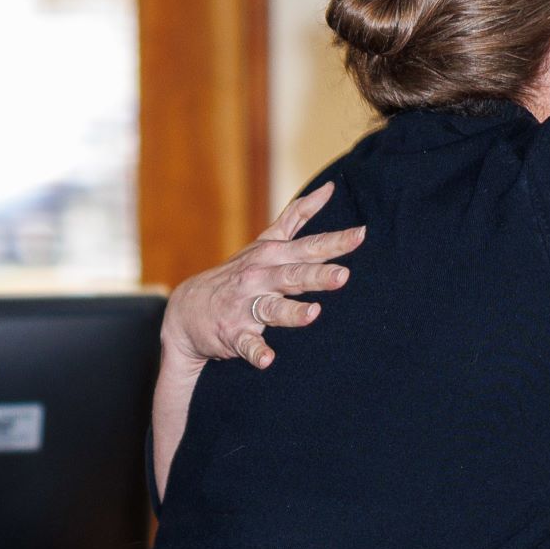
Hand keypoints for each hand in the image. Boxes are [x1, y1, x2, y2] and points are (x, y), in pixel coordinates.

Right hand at [162, 181, 363, 369]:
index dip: (335, 242)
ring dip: (292, 312)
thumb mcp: (265, 242)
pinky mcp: (233, 334)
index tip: (361, 235)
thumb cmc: (238, 273)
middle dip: (317, 276)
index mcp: (272, 256)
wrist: (187, 309)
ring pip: (271, 309)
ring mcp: (245, 306)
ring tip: (313, 314)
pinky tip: (267, 359)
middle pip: (293, 276)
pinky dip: (257, 352)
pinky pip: (246, 344)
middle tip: (343, 276)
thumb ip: (297, 217)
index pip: (309, 247)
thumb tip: (330, 189)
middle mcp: (260, 278)